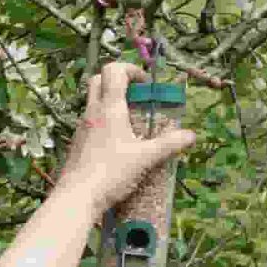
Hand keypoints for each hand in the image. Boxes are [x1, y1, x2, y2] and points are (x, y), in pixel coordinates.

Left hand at [54, 58, 200, 210]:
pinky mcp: (77, 142)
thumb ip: (169, 144)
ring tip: (131, 123)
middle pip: (99, 80)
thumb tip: (191, 135)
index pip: (114, 70)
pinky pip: (90, 121)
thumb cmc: (111, 172)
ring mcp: (81, 127)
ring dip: (111, 103)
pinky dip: (104, 122)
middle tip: (138, 98)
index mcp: (109, 108)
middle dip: (119, 81)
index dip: (131, 69)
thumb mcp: (145, 158)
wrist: (76, 197)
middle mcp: (92, 111)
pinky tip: (117, 143)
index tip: (146, 85)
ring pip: (93, 101)